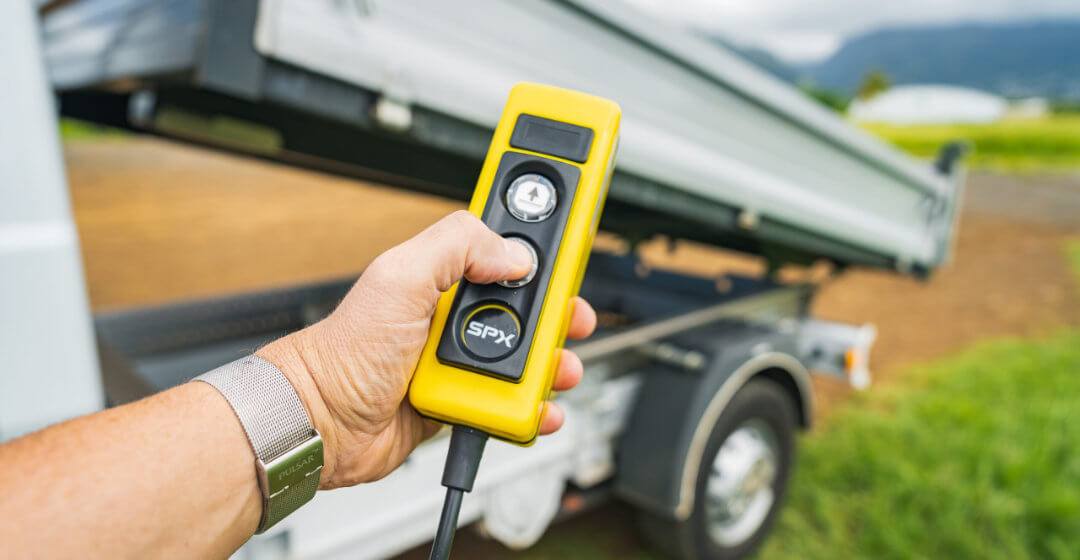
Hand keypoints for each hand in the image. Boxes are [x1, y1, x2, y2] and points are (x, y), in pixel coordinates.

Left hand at [258, 211, 596, 488]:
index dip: (538, 244)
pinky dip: (532, 408)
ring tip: (559, 370)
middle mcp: (455, 315)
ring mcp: (460, 361)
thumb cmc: (345, 352)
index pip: (502, 247)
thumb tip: (513, 253)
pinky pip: (511, 404)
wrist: (323, 422)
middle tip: (572, 318)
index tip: (571, 243)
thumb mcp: (400, 276)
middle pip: (529, 306)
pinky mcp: (463, 401)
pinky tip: (538, 409)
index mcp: (444, 275)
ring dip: (552, 365)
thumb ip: (456, 246)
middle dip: (558, 312)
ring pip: (527, 359)